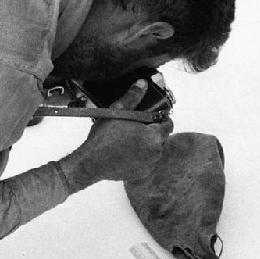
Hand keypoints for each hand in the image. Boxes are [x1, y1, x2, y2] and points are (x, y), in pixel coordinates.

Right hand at [58, 80, 173, 193]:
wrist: (91, 163)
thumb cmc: (104, 138)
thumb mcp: (118, 112)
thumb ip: (132, 97)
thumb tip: (142, 84)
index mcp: (154, 136)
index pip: (168, 124)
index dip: (161, 118)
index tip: (151, 117)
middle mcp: (156, 152)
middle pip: (161, 138)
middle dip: (152, 131)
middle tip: (136, 126)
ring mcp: (149, 165)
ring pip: (154, 150)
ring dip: (146, 144)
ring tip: (129, 139)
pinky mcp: (141, 174)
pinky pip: (146, 162)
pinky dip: (140, 157)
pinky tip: (126, 151)